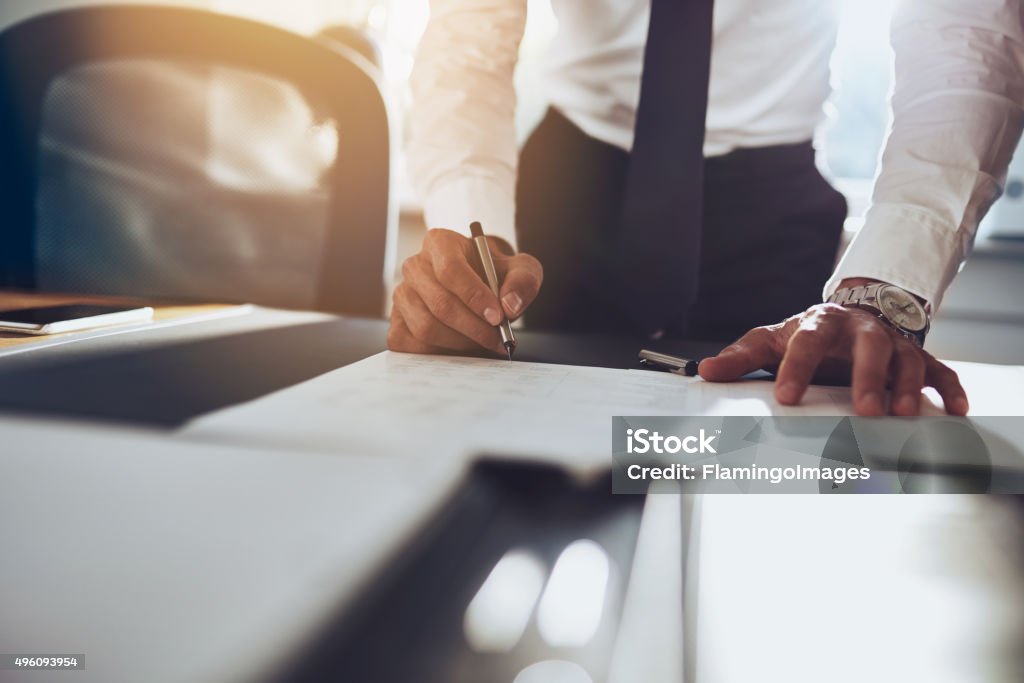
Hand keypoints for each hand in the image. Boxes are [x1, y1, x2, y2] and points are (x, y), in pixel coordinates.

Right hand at [388, 228, 542, 354]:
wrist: (480, 286)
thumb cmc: (496, 275)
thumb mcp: (520, 269)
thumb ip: (523, 281)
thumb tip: (510, 306)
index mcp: (439, 243)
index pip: (450, 270)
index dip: (474, 296)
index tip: (498, 317)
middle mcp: (414, 266)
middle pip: (440, 304)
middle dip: (474, 327)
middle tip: (498, 338)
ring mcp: (402, 295)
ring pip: (426, 327)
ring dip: (461, 342)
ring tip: (484, 341)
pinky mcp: (397, 322)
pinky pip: (412, 345)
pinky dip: (440, 353)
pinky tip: (461, 347)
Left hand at [698, 304, 968, 415]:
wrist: (855, 312)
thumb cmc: (810, 335)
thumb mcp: (773, 340)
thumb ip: (741, 358)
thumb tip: (704, 371)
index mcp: (820, 324)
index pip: (806, 343)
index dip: (796, 368)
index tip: (787, 396)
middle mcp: (861, 331)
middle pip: (867, 347)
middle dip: (866, 377)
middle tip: (864, 409)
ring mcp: (893, 343)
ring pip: (906, 360)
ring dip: (906, 386)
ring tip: (902, 414)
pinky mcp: (918, 357)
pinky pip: (939, 371)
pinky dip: (949, 389)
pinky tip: (955, 410)